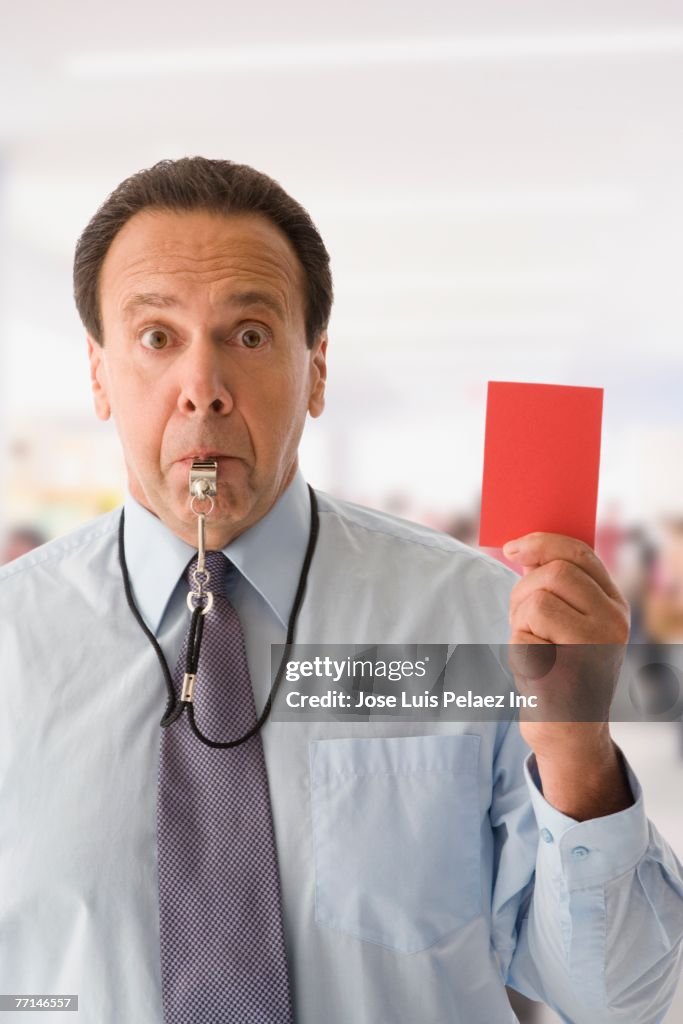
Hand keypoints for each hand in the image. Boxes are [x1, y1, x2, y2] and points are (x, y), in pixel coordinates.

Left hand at [503, 532, 632, 818]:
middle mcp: (613, 623)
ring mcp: (594, 647)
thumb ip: (558, 588)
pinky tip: (534, 672)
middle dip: (523, 590)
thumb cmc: (560, 673)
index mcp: (614, 606)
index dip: (542, 543)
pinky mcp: (569, 671)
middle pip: (552, 572)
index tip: (513, 548)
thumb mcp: (568, 624)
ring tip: (533, 646)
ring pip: (535, 601)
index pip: (579, 554)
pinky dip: (517, 650)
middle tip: (522, 619)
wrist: (569, 735)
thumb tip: (525, 550)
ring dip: (519, 621)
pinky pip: (523, 638)